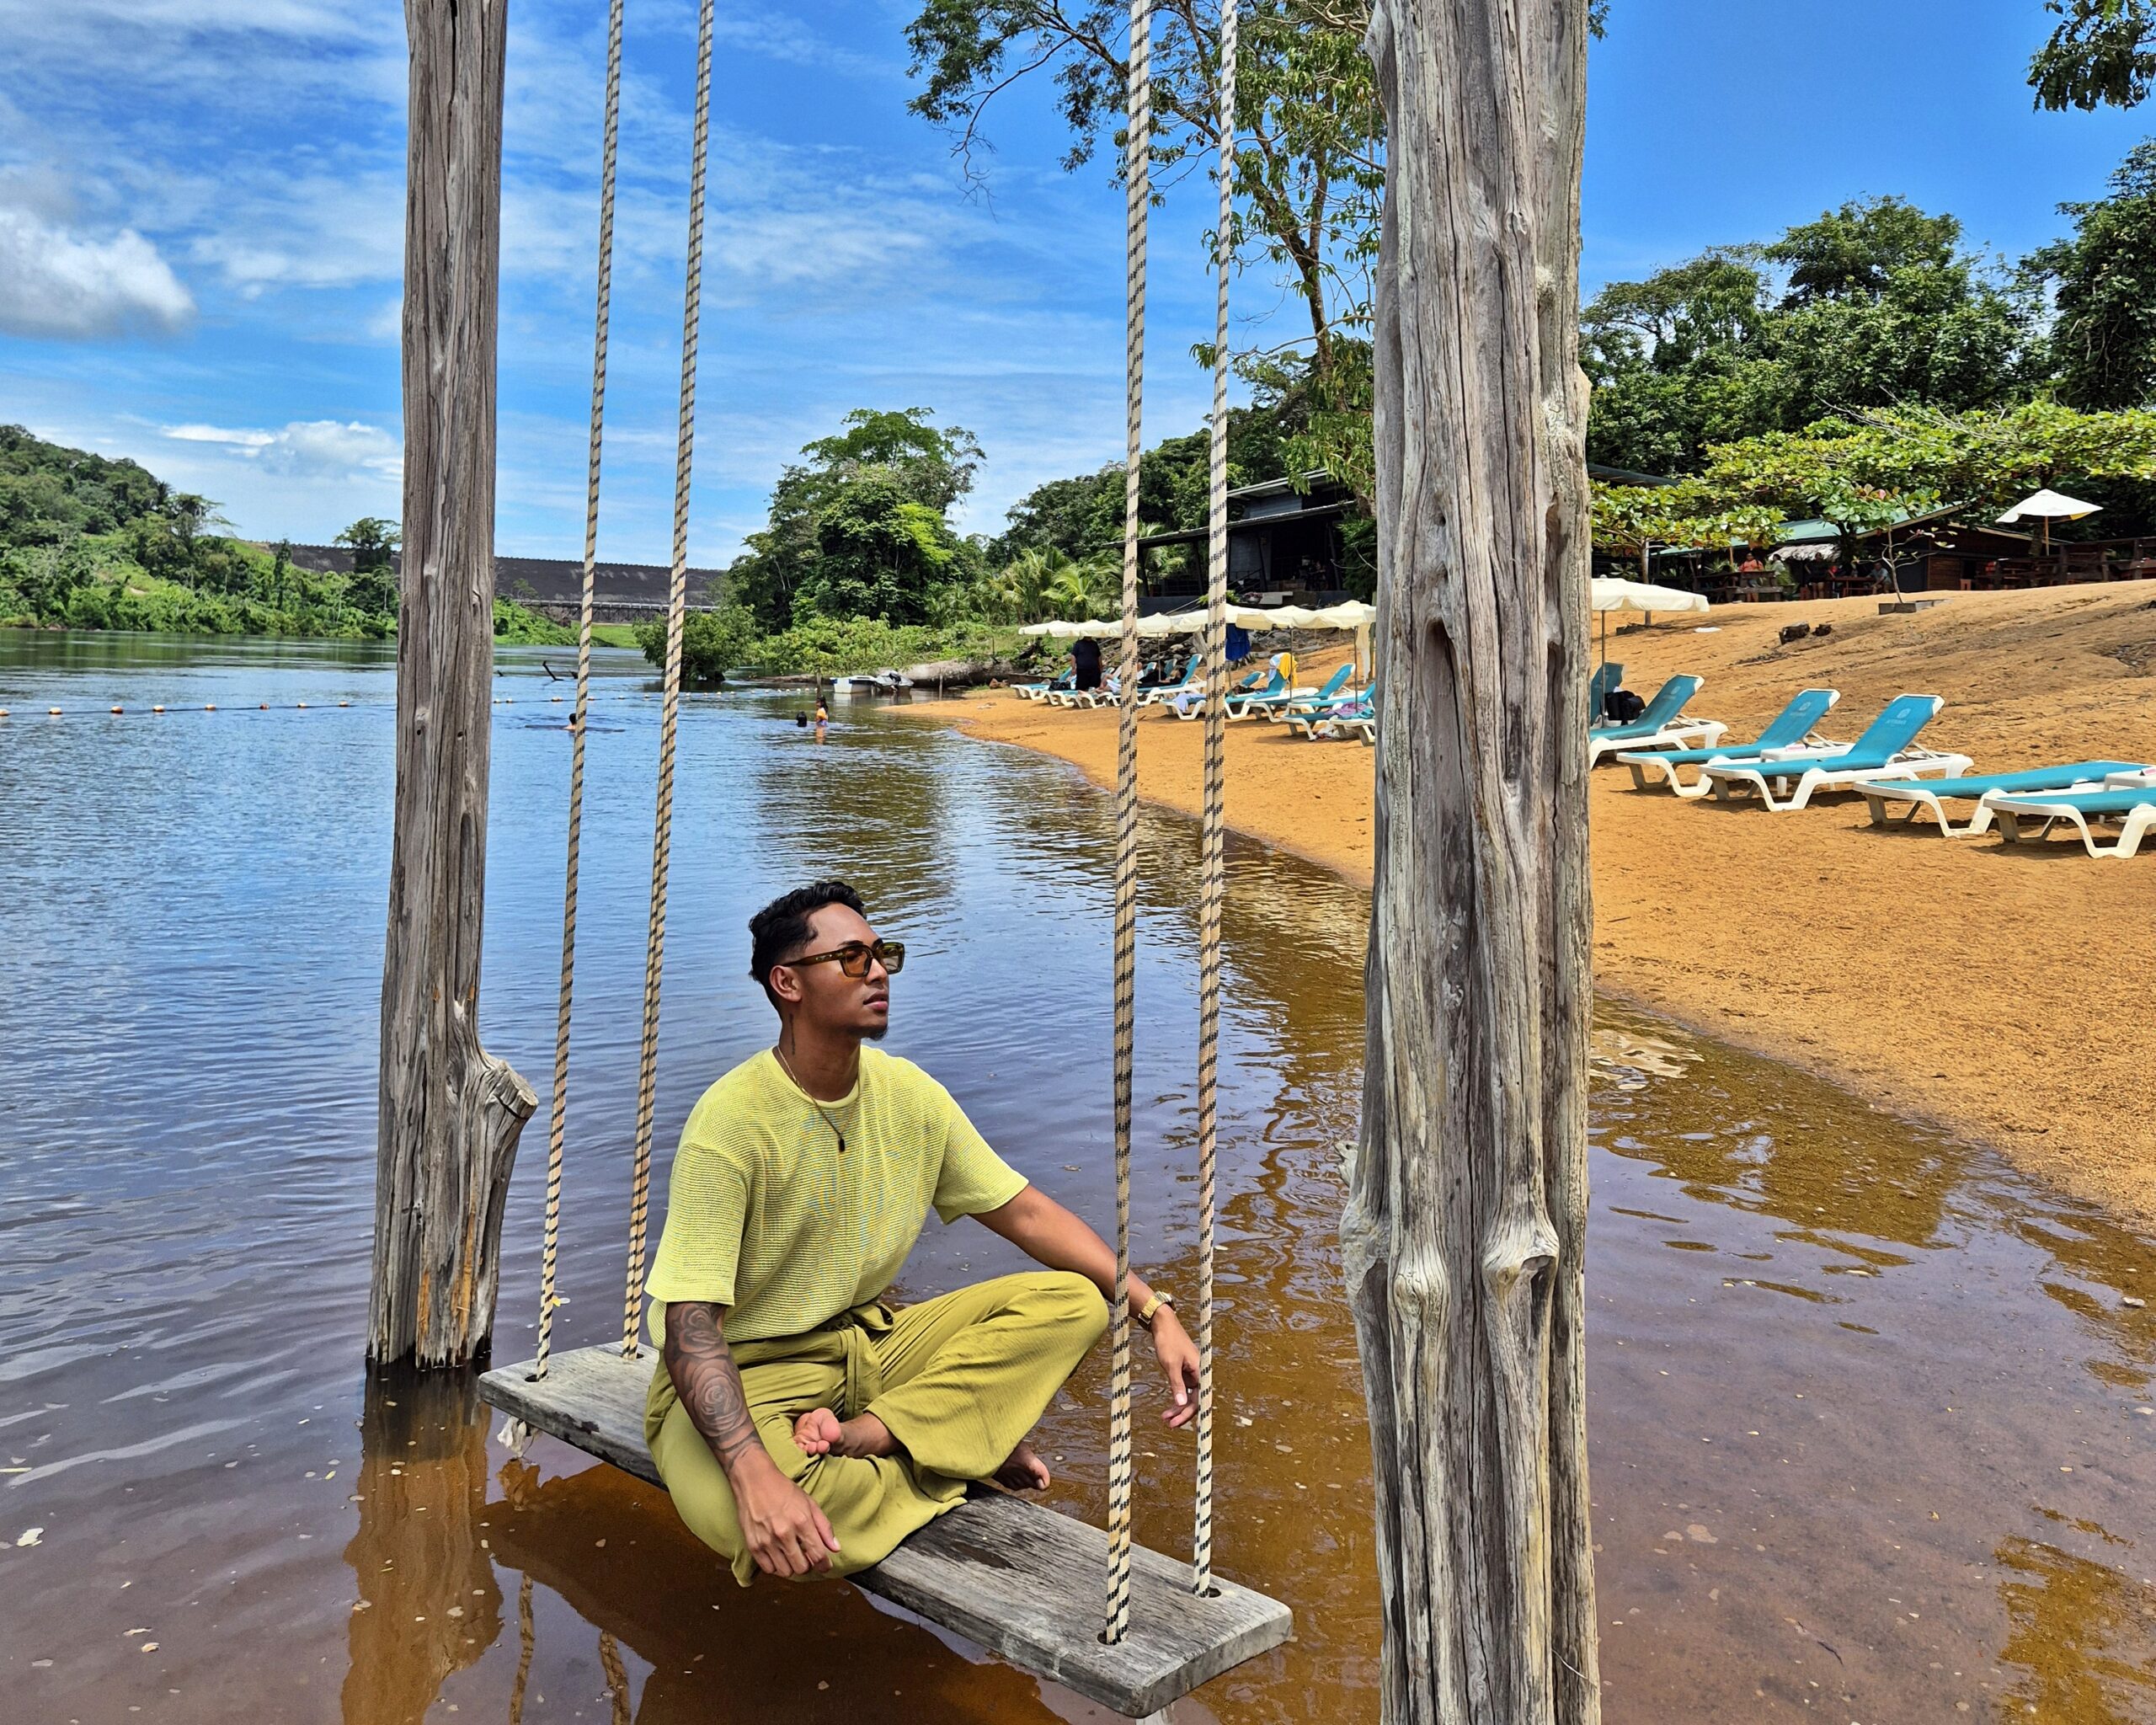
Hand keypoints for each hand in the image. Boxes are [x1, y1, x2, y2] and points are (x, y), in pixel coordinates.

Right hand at [732, 1455, 840, 1577]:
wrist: (754, 1480)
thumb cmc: (783, 1490)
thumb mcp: (809, 1503)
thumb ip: (824, 1527)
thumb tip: (835, 1548)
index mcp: (801, 1521)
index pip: (818, 1555)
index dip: (825, 1564)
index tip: (825, 1566)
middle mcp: (784, 1533)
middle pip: (802, 1568)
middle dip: (807, 1564)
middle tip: (806, 1556)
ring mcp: (767, 1541)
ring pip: (785, 1572)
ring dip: (791, 1566)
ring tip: (791, 1554)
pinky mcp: (753, 1545)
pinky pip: (768, 1569)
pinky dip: (775, 1566)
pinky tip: (778, 1554)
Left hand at [1149, 1307, 1200, 1428]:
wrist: (1163, 1323)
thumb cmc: (1168, 1341)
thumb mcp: (1170, 1364)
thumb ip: (1176, 1384)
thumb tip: (1181, 1403)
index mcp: (1200, 1371)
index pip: (1198, 1399)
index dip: (1188, 1413)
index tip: (1176, 1423)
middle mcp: (1198, 1373)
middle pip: (1194, 1400)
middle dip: (1182, 1414)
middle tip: (1168, 1424)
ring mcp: (1191, 1373)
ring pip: (1188, 1396)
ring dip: (1178, 1408)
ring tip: (1165, 1419)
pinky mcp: (1184, 1371)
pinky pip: (1183, 1389)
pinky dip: (1176, 1398)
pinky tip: (1168, 1407)